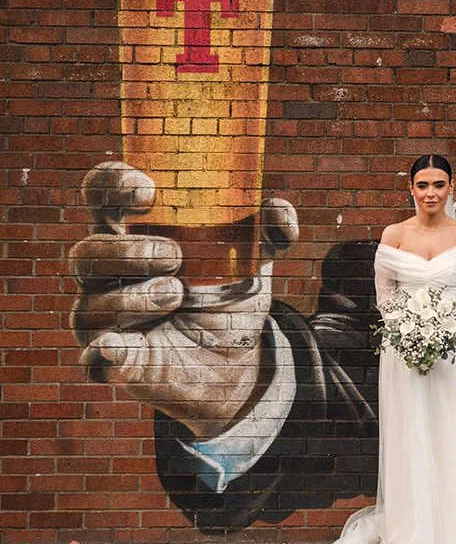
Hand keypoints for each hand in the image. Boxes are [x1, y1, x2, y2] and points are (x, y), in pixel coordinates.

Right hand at [69, 162, 298, 439]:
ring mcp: (104, 317)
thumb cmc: (226, 291)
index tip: (148, 191)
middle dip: (128, 250)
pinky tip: (115, 348)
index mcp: (134, 233)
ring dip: (133, 296)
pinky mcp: (112, 359)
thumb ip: (269, 232)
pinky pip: (93, 359)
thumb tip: (278, 211)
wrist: (235, 357)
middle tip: (175, 255)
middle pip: (89, 251)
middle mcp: (109, 272)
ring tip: (176, 294)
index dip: (114, 184)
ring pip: (93, 302)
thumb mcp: (252, 259)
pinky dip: (103, 354)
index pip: (103, 196)